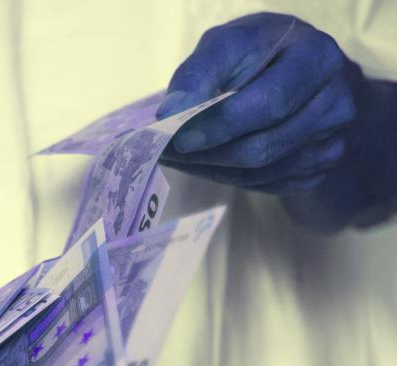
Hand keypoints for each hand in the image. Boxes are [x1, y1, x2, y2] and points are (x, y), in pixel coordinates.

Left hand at [156, 13, 360, 196]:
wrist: (297, 78)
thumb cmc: (258, 54)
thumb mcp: (228, 44)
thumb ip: (200, 72)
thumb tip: (171, 112)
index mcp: (318, 59)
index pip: (271, 101)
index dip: (222, 123)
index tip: (177, 136)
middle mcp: (337, 103)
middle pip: (263, 145)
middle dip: (206, 152)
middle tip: (163, 151)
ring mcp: (330, 143)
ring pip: (259, 172)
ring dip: (209, 168)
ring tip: (176, 155)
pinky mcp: (316, 171)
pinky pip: (262, 185)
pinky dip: (224, 176)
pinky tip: (204, 161)